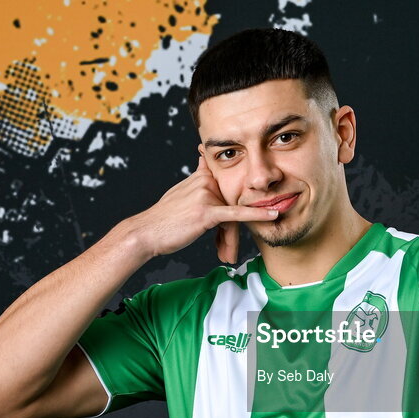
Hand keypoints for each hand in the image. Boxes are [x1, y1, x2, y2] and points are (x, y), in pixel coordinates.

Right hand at [130, 155, 278, 262]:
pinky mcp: (207, 211)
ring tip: (227, 254)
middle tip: (227, 249)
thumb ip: (196, 182)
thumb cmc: (163, 219)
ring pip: (232, 213)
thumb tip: (202, 163)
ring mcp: (206, 195)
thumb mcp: (180, 194)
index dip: (242, 193)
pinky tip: (273, 215)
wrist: (146, 233)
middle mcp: (204, 181)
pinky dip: (256, 215)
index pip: (228, 183)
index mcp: (200, 176)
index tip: (246, 203)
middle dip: (231, 228)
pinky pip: (236, 214)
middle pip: (232, 202)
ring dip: (231, 238)